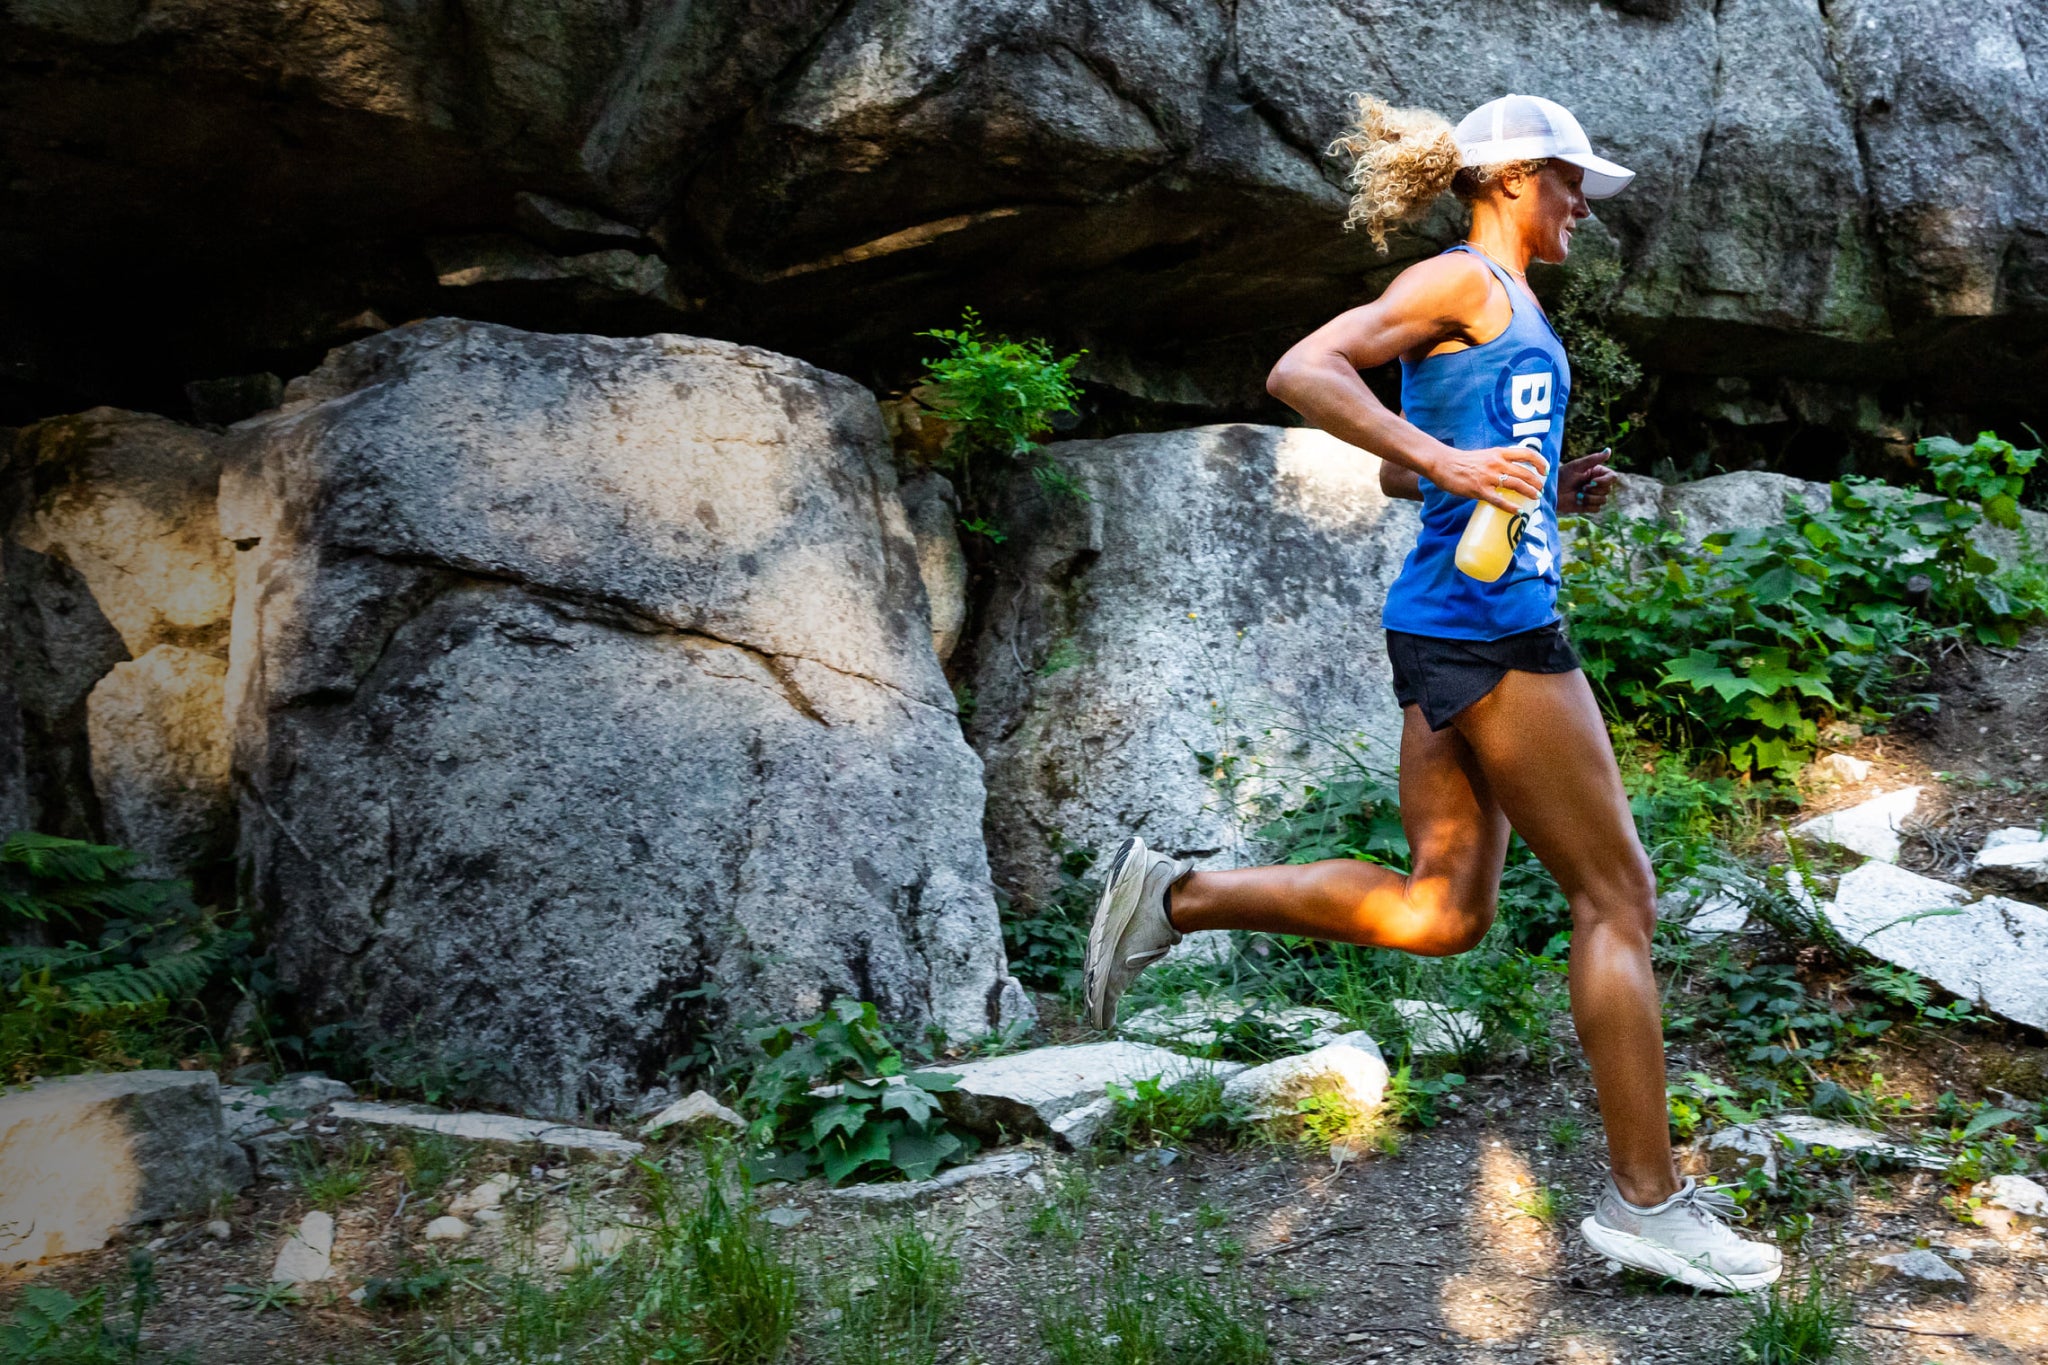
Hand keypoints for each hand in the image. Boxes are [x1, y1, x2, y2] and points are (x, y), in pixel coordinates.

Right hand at [1425, 445, 1548, 511]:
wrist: (1443, 463)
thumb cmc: (1462, 461)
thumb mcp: (1484, 455)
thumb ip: (1497, 461)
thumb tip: (1510, 473)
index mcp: (1499, 453)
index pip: (1527, 454)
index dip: (1540, 462)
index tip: (1545, 470)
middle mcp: (1497, 463)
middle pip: (1525, 473)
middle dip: (1536, 483)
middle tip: (1540, 490)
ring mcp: (1489, 477)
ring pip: (1517, 485)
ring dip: (1529, 492)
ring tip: (1535, 498)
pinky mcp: (1479, 490)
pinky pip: (1499, 500)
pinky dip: (1511, 507)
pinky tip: (1518, 512)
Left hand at [1560, 449, 1615, 513]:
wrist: (1551, 491)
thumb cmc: (1562, 476)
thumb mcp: (1577, 466)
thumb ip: (1594, 459)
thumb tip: (1609, 450)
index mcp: (1597, 473)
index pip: (1613, 477)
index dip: (1605, 481)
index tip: (1592, 481)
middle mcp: (1598, 484)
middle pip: (1608, 489)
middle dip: (1594, 490)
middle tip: (1581, 488)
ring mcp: (1594, 496)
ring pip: (1603, 500)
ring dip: (1589, 498)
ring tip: (1577, 494)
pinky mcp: (1589, 506)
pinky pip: (1597, 509)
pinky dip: (1587, 505)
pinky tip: (1577, 501)